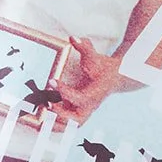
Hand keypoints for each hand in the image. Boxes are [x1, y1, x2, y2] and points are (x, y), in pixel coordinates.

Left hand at [52, 0, 161, 123]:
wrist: (121, 77)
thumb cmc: (105, 67)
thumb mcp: (95, 56)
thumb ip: (84, 47)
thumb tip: (72, 37)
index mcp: (96, 92)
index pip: (80, 97)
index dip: (65, 91)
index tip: (51, 81)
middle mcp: (92, 104)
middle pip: (76, 120)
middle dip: (60, 117)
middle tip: (44, 108)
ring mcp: (88, 110)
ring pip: (73, 125)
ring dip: (57, 124)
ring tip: (39, 119)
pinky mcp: (83, 111)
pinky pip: (70, 121)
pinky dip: (58, 122)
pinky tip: (44, 118)